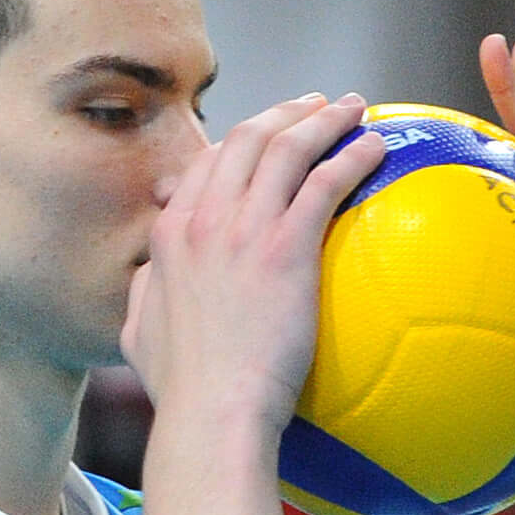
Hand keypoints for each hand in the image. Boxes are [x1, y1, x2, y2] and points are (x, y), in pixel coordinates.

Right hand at [123, 92, 382, 437]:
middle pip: (247, 140)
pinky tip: (376, 146)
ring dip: (323, 119)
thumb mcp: (138, 333)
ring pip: (287, 148)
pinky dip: (351, 155)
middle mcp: (204, 219)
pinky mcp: (286, 247)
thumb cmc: (181, 389)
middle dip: (284, 112)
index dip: (242, 142)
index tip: (269, 136)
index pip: (208, 165)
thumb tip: (145, 282)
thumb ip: (144, 295)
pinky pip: (324, 183)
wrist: (212, 410)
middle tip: (315, 104)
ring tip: (353, 107)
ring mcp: (244, 229)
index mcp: (170, 234)